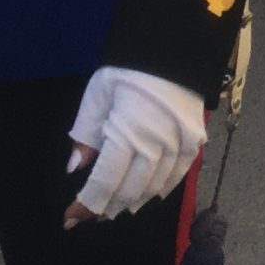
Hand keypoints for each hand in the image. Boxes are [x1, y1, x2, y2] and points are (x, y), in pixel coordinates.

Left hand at [65, 65, 206, 225]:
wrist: (176, 45)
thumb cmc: (130, 68)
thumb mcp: (99, 93)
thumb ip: (86, 132)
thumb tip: (75, 169)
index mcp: (126, 134)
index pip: (104, 182)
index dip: (86, 205)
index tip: (69, 219)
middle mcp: (154, 146)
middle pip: (129, 190)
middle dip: (107, 207)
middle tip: (91, 216)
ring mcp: (178, 145)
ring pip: (153, 188)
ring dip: (132, 201)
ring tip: (116, 208)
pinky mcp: (194, 140)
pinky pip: (178, 175)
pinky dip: (161, 189)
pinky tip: (148, 195)